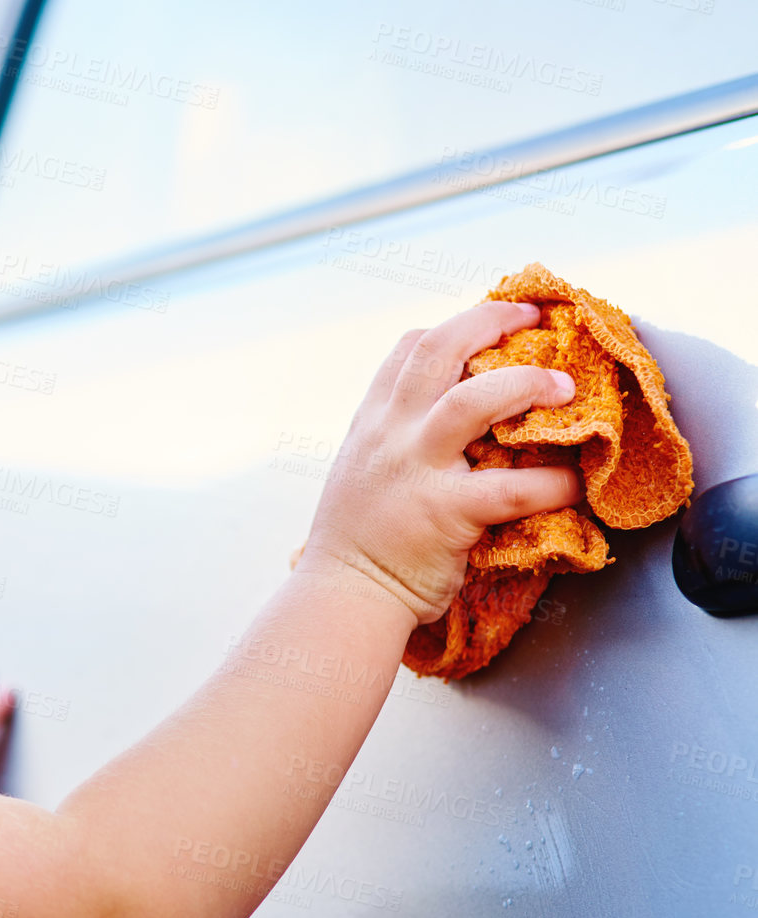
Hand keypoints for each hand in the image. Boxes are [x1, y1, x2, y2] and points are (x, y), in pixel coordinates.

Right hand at [296, 300, 584, 626]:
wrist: (344, 595)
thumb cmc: (356, 543)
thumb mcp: (361, 472)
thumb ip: (394, 441)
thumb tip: (444, 424)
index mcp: (372, 422)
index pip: (409, 348)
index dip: (456, 329)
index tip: (491, 329)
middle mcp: (391, 434)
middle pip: (440, 349)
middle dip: (493, 322)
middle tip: (535, 322)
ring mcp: (417, 469)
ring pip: (475, 399)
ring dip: (528, 384)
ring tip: (564, 389)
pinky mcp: (448, 513)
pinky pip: (514, 487)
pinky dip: (553, 482)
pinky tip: (573, 484)